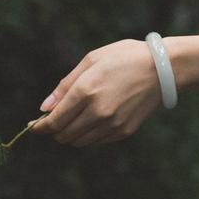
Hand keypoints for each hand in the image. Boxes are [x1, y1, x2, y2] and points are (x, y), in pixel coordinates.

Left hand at [29, 39, 163, 146]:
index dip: (39, 126)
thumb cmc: (126, 57)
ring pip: (79, 142)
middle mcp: (97, 112)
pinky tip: (92, 121)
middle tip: (53, 122)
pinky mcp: (125, 131)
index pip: (53, 121)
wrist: (164, 68)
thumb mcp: (92, 60)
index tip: (34, 125)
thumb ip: (65, 85)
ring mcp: (112, 124)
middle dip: (54, 131)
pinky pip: (97, 141)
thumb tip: (44, 108)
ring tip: (73, 121)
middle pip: (64, 135)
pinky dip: (89, 136)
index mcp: (86, 91)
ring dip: (71, 135)